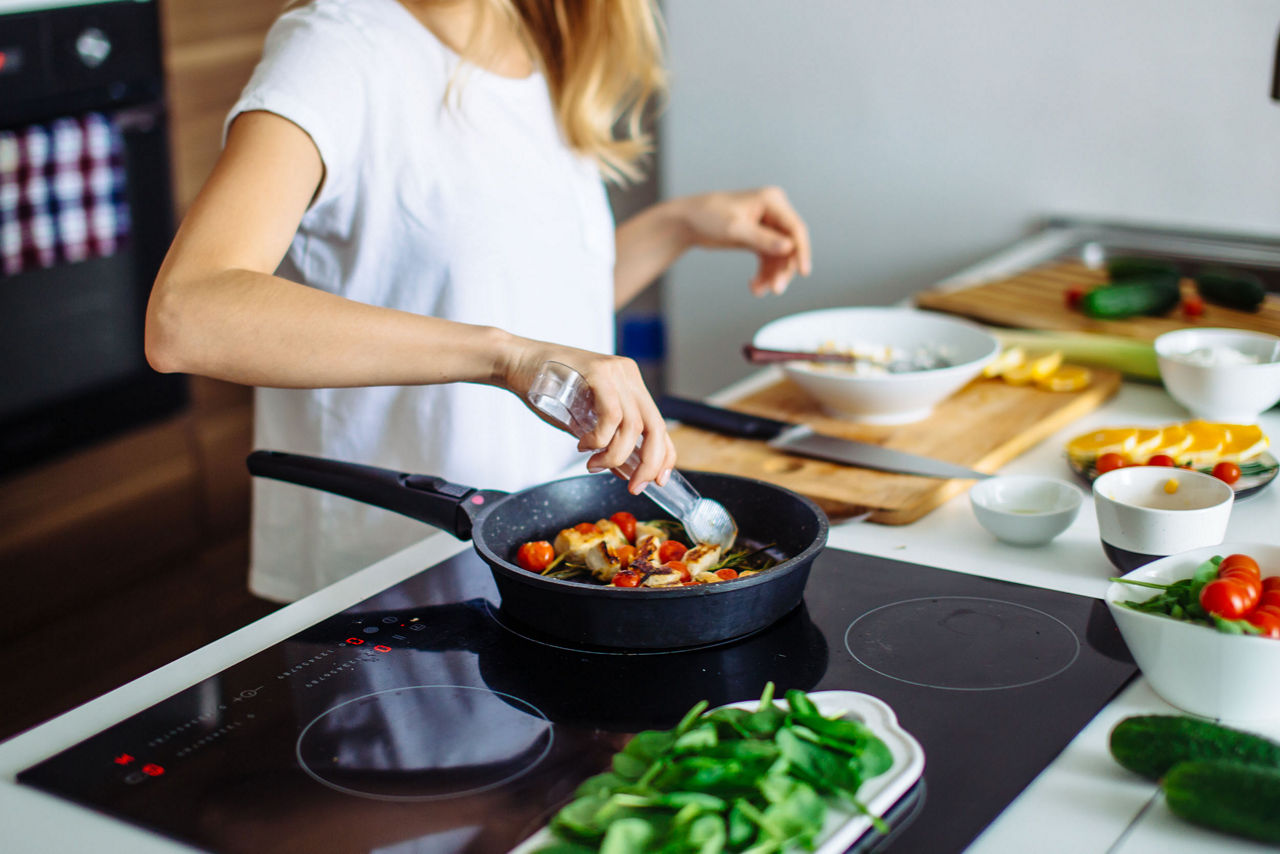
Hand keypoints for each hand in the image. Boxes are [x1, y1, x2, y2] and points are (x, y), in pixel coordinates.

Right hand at [502, 341, 675, 493]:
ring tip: (593, 463)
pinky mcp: (598, 371)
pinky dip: (600, 439)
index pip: (659, 425)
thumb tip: (625, 471)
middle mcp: (629, 376)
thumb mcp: (582, 421)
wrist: (515, 361)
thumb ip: (606, 442)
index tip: (657, 481)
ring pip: (633, 426)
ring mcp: (615, 372)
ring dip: (615, 455)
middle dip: (648, 464)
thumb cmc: (545, 389)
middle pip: (656, 427)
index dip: (664, 456)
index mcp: (630, 385)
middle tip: (634, 486)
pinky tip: (584, 445)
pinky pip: (611, 415)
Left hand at [678, 186, 811, 295]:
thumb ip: (762, 238)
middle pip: (790, 245)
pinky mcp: (759, 239)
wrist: (688, 221)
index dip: (802, 251)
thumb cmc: (708, 215)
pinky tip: (755, 286)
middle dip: (783, 269)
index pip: (795, 228)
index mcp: (772, 201)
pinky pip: (768, 261)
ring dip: (772, 275)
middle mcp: (774, 212)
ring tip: (758, 291)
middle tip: (776, 289)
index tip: (803, 272)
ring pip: (780, 257)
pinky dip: (764, 275)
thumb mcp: (735, 228)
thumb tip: (789, 248)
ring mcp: (767, 226)